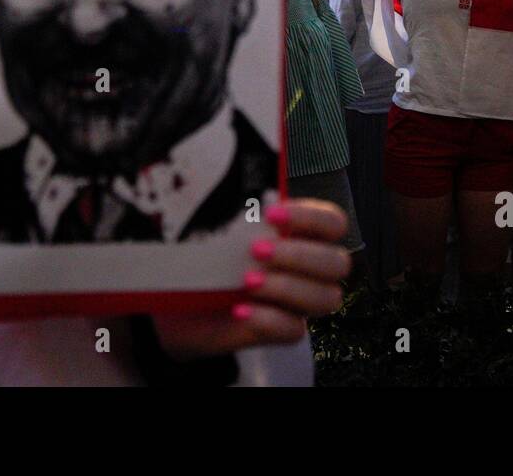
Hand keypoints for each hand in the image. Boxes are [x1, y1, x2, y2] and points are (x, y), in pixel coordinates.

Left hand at [152, 199, 349, 358]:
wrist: (173, 300)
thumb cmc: (199, 254)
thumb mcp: (213, 224)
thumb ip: (236, 206)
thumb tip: (234, 180)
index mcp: (300, 233)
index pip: (332, 223)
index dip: (312, 218)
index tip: (271, 213)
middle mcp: (307, 268)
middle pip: (338, 263)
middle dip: (301, 255)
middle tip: (257, 250)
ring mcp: (296, 301)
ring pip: (326, 298)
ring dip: (289, 288)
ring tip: (248, 281)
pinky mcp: (279, 331)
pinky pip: (294, 331)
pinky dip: (269, 319)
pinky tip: (239, 310)